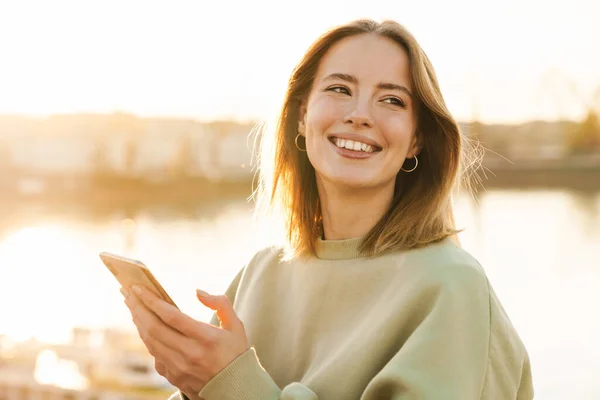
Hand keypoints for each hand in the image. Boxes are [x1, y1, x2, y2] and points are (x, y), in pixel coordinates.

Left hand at [120, 285, 249, 397]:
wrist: (235, 387)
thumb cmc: (235, 352)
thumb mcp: (236, 326)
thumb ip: (220, 304)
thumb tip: (198, 292)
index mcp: (206, 338)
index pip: (172, 317)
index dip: (152, 301)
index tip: (137, 288)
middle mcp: (190, 354)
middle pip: (155, 328)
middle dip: (138, 307)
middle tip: (127, 292)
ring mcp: (179, 367)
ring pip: (150, 342)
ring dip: (138, 321)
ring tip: (132, 305)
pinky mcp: (173, 376)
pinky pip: (154, 354)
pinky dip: (146, 338)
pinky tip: (143, 326)